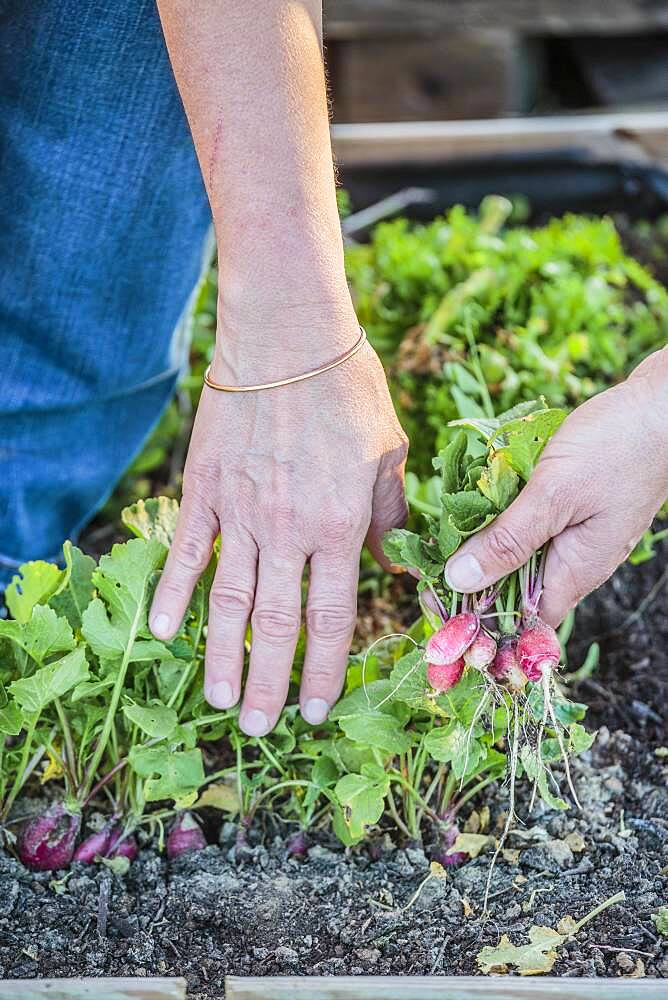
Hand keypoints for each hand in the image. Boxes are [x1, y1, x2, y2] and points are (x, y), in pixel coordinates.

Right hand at [149, 305, 407, 734]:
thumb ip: (388, 516)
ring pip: (228, 602)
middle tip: (258, 728)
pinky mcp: (204, 490)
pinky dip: (174, 593)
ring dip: (221, 657)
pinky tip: (163, 631)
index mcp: (342, 526)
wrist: (288, 335)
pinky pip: (188, 552)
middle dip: (269, 683)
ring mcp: (241, 513)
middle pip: (276, 625)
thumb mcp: (389, 453)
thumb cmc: (348, 389)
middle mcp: (290, 531)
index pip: (333, 618)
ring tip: (217, 699)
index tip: (317, 710)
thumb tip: (395, 564)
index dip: (326, 670)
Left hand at [443, 347, 667, 624]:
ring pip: (521, 555)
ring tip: (446, 534)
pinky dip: (503, 519)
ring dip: (485, 546)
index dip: (480, 621)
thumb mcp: (553, 495)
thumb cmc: (616, 447)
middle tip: (430, 567)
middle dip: (474, 582)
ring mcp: (577, 535)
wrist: (661, 405)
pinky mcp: (573, 508)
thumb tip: (459, 581)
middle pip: (516, 590)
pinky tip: (479, 502)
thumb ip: (508, 540)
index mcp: (576, 571)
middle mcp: (577, 562)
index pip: (522, 621)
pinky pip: (531, 525)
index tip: (436, 608)